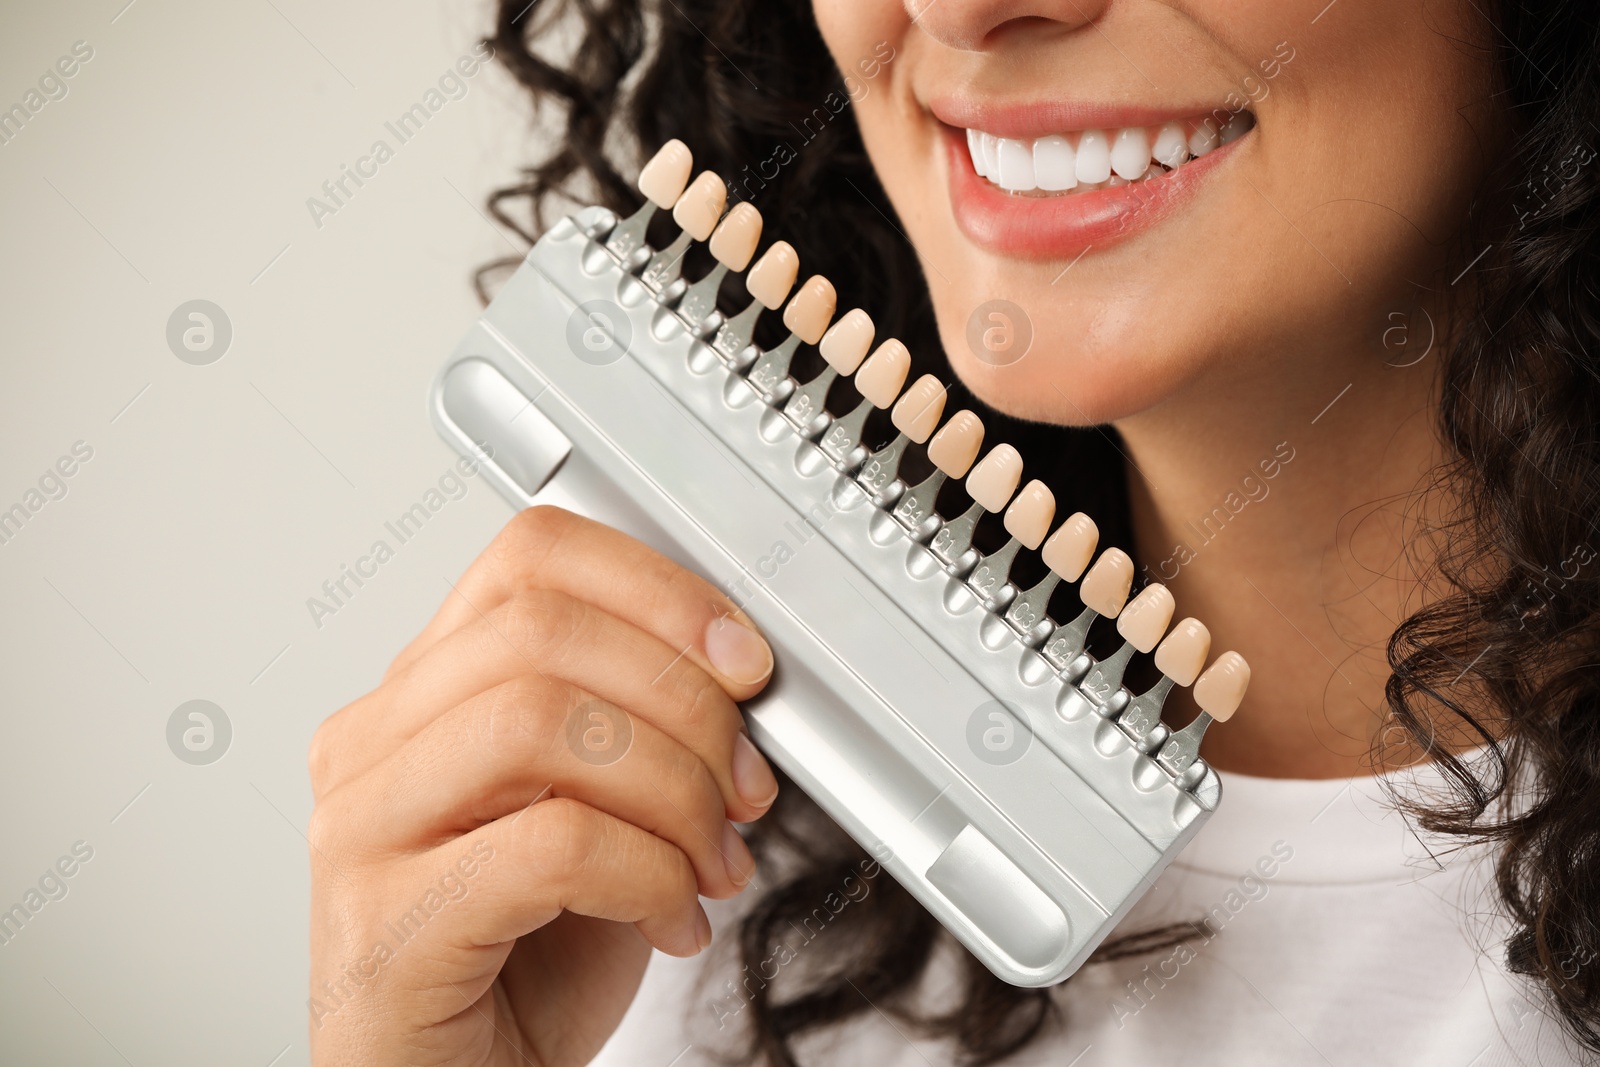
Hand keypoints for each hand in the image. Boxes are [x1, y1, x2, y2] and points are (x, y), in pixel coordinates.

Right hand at [306, 506, 779, 1065]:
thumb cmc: (521, 958)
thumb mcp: (592, 810)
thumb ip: (633, 728)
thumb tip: (737, 679)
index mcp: (424, 691)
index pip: (530, 558)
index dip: (657, 589)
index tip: (741, 656)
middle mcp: (375, 743)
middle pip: (541, 630)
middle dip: (684, 699)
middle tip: (741, 780)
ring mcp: (365, 829)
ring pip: (540, 720)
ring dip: (671, 788)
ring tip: (711, 858)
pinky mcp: (387, 922)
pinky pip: (551, 845)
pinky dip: (648, 874)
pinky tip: (671, 917)